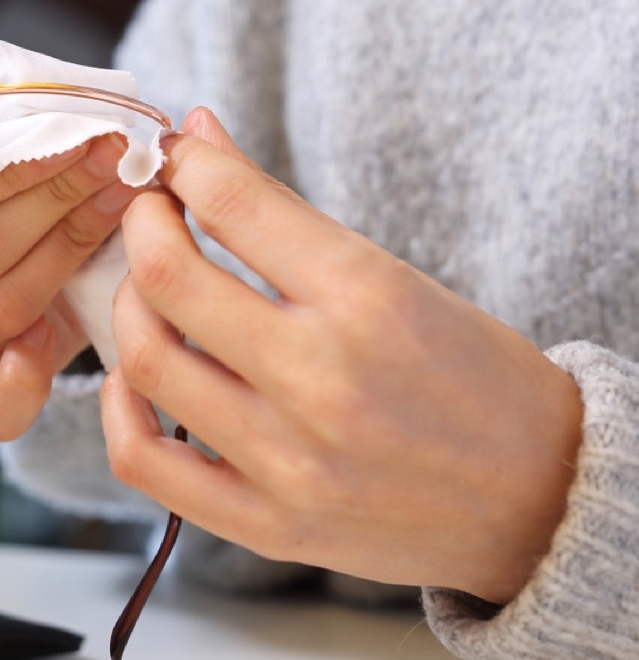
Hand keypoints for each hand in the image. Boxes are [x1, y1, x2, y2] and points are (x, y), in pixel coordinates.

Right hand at [0, 135, 138, 439]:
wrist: (20, 217)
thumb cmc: (5, 171)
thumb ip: (14, 128)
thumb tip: (87, 113)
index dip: (13, 171)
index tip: (81, 134)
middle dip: (57, 199)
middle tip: (116, 158)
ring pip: (3, 307)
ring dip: (70, 252)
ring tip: (121, 203)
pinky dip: (25, 383)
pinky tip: (49, 342)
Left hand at [101, 108, 582, 603]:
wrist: (539, 500)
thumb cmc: (475, 378)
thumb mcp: (397, 277)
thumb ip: (284, 215)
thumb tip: (200, 135)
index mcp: (369, 300)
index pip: (232, 202)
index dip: (185, 162)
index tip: (177, 159)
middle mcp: (322, 380)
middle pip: (167, 277)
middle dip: (142, 224)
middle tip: (151, 215)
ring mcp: (288, 462)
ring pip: (145, 363)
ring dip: (127, 307)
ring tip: (149, 292)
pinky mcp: (266, 524)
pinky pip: (143, 460)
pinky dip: (120, 407)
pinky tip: (137, 377)